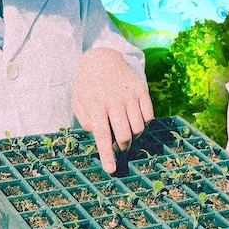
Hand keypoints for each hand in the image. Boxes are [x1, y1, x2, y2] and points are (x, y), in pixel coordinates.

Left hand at [72, 47, 153, 173]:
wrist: (102, 57)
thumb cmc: (87, 84)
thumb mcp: (78, 101)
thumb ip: (86, 120)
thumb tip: (99, 135)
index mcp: (96, 105)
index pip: (102, 135)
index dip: (107, 155)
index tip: (111, 170)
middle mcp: (114, 101)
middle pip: (124, 135)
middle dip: (122, 147)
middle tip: (118, 145)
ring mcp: (130, 95)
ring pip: (138, 128)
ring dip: (133, 136)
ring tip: (126, 131)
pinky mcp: (141, 90)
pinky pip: (149, 116)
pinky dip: (144, 124)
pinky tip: (135, 119)